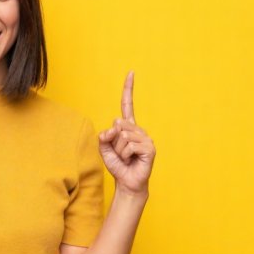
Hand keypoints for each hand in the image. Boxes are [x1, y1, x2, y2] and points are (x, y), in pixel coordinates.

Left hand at [98, 71, 156, 195]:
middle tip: (119, 153)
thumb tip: (116, 126)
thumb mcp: (104, 148)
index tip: (131, 72)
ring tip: (126, 158)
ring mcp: (145, 138)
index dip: (128, 89)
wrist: (126, 181)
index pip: (127, 105)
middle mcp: (138, 129)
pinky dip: (125, 155)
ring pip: (122, 136)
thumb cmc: (117, 164)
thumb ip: (104, 135)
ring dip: (119, 150)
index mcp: (128, 127)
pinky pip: (129, 145)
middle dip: (112, 141)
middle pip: (117, 125)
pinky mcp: (149, 147)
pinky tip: (132, 160)